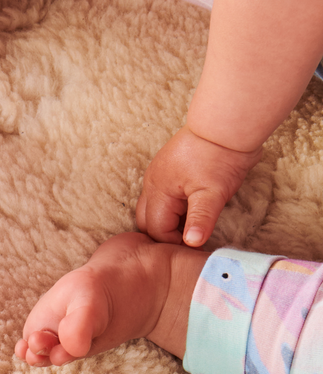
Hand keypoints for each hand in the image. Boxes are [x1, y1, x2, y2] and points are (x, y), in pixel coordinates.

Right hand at [135, 126, 259, 246]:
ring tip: (192, 226)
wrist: (226, 126)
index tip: (196, 247)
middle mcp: (152, 184)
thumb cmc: (220, 158)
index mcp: (158, 191)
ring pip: (152, 208)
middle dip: (165, 234)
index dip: (175, 242)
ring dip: (168, 221)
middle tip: (191, 240)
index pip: (156, 229)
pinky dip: (171, 208)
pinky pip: (161, 196)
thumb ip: (200, 220)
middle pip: (147, 220)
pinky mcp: (167, 169)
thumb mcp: (213, 193)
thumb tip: (191, 244)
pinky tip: (190, 209)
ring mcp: (157, 175)